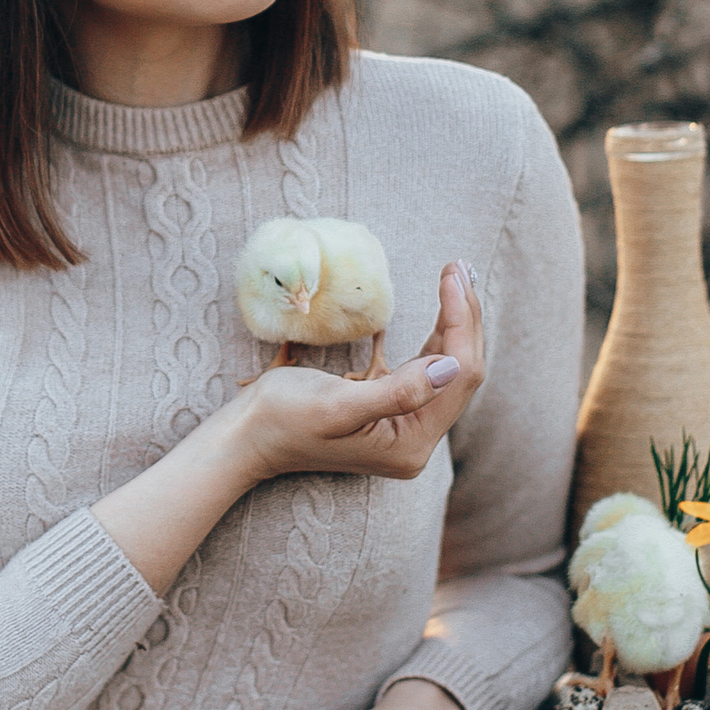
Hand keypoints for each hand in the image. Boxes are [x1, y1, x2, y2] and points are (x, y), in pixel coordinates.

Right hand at [92, 261, 480, 595]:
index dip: (461, 322)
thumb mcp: (337, 405)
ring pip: (445, 367)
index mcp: (410, 443)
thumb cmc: (282, 420)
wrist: (245, 437)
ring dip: (452, 322)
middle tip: (459, 266)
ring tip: (455, 276)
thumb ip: (398, 391)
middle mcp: (415, 440)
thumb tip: (452, 367)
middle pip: (458, 371)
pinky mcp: (388, 412)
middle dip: (463, 317)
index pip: (456, 375)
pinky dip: (432, 336)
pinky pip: (423, 369)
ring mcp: (403, 427)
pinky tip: (438, 308)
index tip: (452, 276)